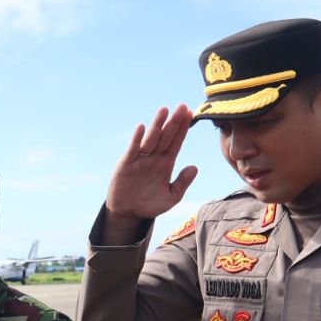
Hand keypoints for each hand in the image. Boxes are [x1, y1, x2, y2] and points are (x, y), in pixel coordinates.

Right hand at [104, 105, 198, 226]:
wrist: (129, 214)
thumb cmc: (150, 204)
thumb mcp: (171, 196)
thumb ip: (182, 182)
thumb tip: (195, 167)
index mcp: (166, 163)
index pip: (176, 142)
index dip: (183, 129)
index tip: (191, 114)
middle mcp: (154, 157)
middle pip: (166, 136)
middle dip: (174, 122)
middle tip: (183, 106)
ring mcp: (140, 159)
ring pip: (151, 139)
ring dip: (157, 125)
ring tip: (164, 110)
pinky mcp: (126, 164)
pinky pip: (133, 150)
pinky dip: (137, 139)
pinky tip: (142, 127)